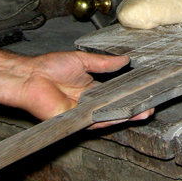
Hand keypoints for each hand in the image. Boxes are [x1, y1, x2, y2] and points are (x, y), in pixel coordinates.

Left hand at [13, 51, 153, 126]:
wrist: (31, 77)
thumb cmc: (49, 67)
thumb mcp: (83, 60)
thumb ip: (104, 63)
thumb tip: (125, 60)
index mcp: (90, 88)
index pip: (114, 93)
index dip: (129, 93)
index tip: (145, 91)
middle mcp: (88, 102)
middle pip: (114, 107)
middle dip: (133, 107)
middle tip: (150, 105)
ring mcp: (83, 113)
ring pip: (109, 116)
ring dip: (126, 115)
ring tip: (144, 112)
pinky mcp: (76, 120)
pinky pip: (96, 121)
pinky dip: (111, 118)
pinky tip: (125, 115)